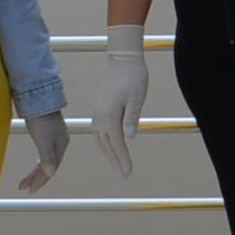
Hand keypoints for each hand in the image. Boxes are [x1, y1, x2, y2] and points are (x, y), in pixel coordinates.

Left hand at [16, 109, 72, 192]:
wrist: (37, 97)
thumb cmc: (41, 117)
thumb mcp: (44, 140)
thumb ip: (47, 157)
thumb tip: (49, 174)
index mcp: (61, 145)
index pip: (52, 168)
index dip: (41, 181)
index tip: (30, 190)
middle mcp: (59, 143)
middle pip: (49, 166)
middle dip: (37, 179)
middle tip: (25, 188)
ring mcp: (53, 138)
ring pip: (45, 160)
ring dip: (36, 172)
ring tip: (25, 181)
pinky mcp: (45, 133)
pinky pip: (43, 154)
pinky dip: (38, 163)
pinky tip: (35, 165)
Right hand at [92, 23, 148, 161]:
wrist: (123, 59)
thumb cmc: (134, 77)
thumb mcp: (137, 98)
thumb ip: (132, 118)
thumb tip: (129, 138)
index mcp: (109, 114)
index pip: (116, 143)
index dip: (122, 159)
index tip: (127, 172)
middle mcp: (100, 116)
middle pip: (106, 145)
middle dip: (114, 160)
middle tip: (124, 174)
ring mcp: (97, 112)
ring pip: (100, 139)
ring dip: (108, 153)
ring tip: (117, 164)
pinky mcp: (98, 109)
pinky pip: (99, 131)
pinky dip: (104, 142)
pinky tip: (110, 146)